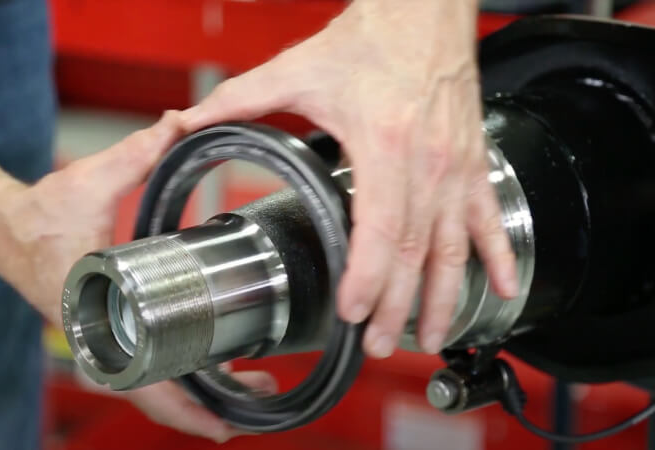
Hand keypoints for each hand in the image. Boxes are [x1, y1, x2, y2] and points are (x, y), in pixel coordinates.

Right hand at [0, 113, 276, 441]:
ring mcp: (101, 336)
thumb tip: (179, 125)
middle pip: (153, 394)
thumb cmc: (36, 217)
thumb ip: (135, 154)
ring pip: (150, 382)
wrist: (1, 227)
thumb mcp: (88, 182)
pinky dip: (175, 370)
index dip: (181, 408)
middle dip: (203, 409)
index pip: (138, 380)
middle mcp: (97, 337)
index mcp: (93, 316)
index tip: (220, 425)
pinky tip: (209, 363)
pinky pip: (144, 361)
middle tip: (253, 402)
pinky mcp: (106, 327)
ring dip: (194, 392)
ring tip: (247, 386)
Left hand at [176, 0, 517, 356]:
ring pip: (455, 247)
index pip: (382, 230)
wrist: (422, 13)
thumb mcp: (297, 69)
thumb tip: (189, 122)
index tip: (354, 312)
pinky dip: (499, 256)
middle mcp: (428, 163)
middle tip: (381, 345)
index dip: (369, 278)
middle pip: (416, 252)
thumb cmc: (370, 40)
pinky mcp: (472, 163)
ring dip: (444, 297)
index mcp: (385, 144)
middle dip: (398, 306)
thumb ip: (239, 99)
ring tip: (430, 336)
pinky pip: (490, 219)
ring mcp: (456, 167)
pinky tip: (505, 287)